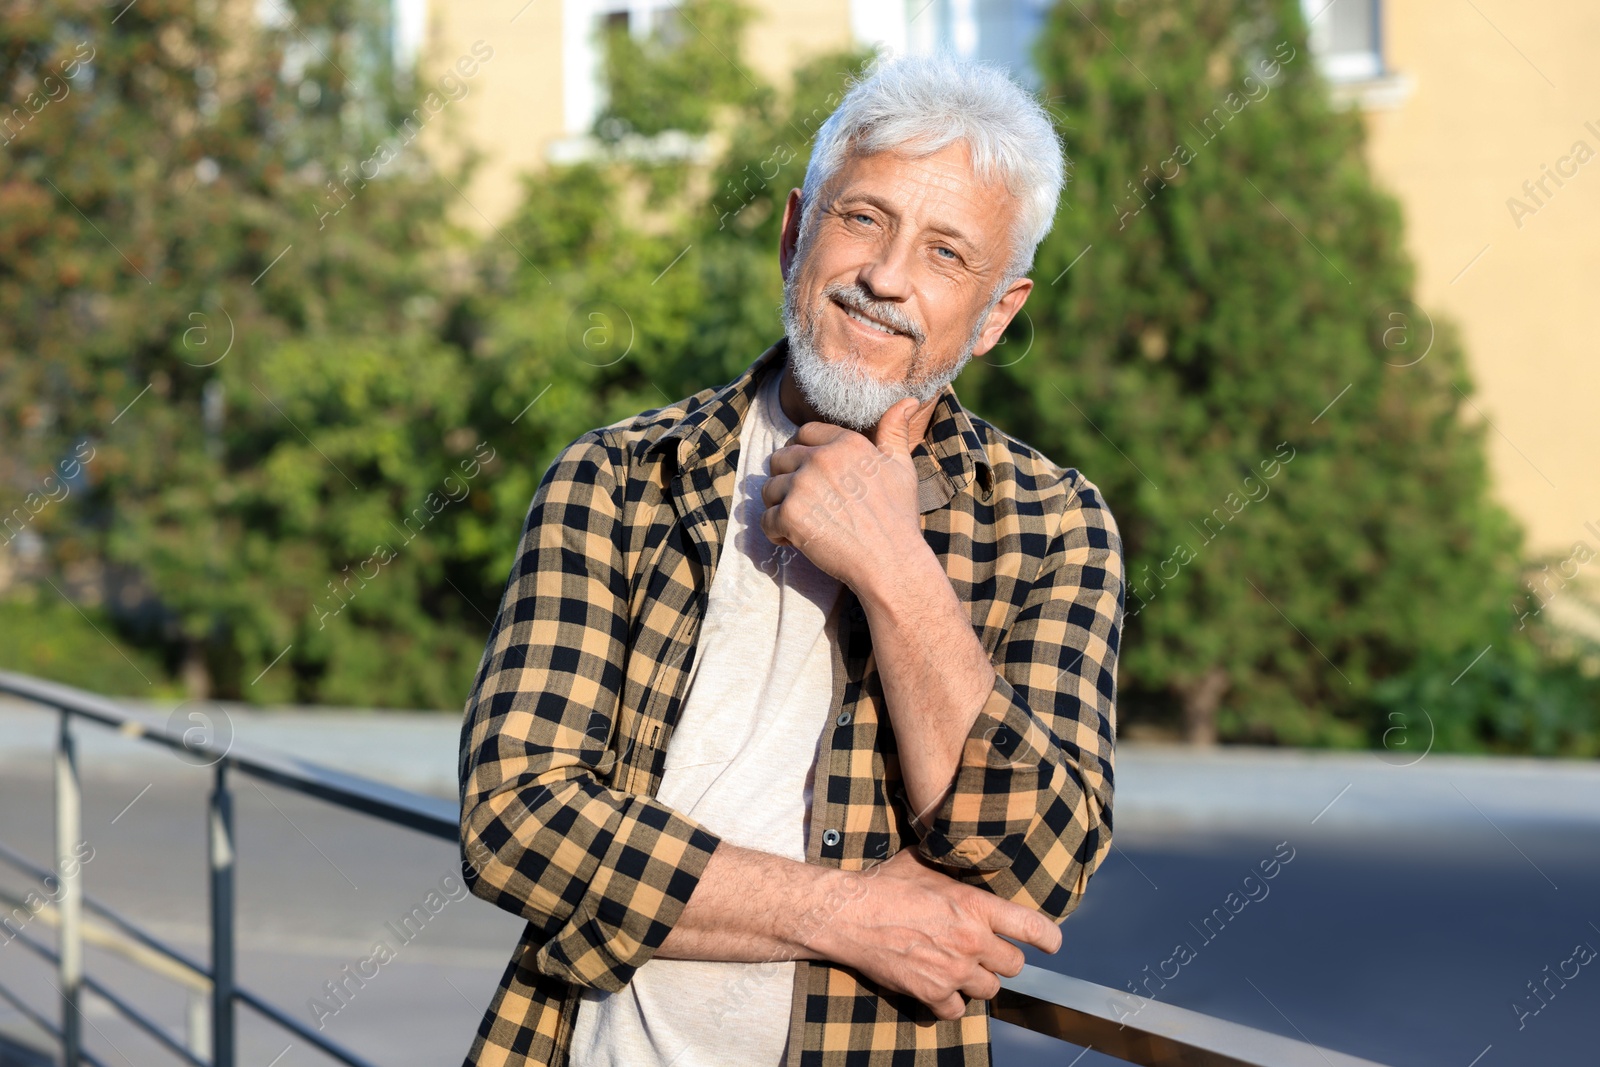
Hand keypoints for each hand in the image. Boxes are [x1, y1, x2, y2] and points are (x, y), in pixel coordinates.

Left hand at [760, 397, 924, 592]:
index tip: (812, 476)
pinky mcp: (790, 516)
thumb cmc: (898, 517)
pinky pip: (765, 520)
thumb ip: (894, 431)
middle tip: (808, 504)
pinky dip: (776, 534)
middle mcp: (821, 458)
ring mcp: (802, 486)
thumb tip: (908, 400)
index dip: (803, 454)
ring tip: (803, 523)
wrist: (891, 562)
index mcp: (845, 443)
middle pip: (780, 458)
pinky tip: (797, 541)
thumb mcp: (901, 467)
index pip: (805, 433)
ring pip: (769, 489)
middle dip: (788, 480)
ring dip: (780, 507)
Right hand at [811, 848, 1061, 1020]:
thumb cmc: (884, 884)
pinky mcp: (931, 993)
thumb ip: (954, 869)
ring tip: (959, 968)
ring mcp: (953, 971)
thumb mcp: (925, 863)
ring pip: (990, 990)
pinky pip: (957, 1010)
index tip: (1050, 943)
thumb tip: (964, 852)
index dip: (1047, 938)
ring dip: (977, 982)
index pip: (1032, 928)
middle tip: (983, 951)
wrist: (849, 914)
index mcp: (975, 906)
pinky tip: (938, 988)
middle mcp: (972, 941)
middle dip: (1001, 959)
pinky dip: (949, 1002)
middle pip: (1013, 965)